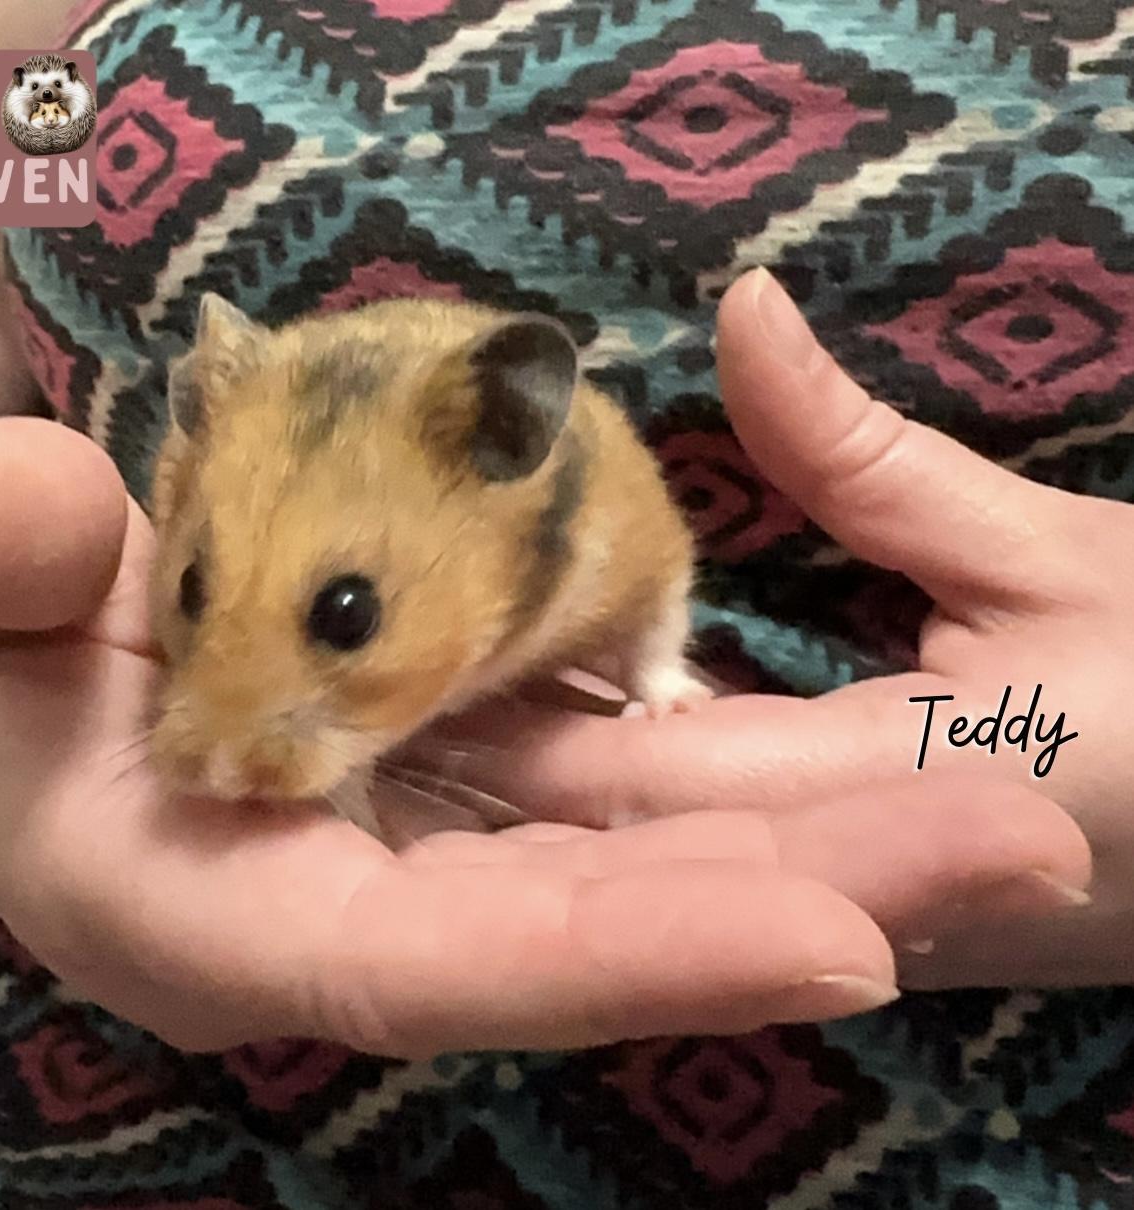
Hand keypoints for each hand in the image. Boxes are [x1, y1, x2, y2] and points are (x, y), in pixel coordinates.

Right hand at [0, 415, 1088, 1055]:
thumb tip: (7, 510)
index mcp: (203, 910)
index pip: (429, 964)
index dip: (624, 956)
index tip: (838, 934)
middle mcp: (328, 919)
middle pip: (577, 944)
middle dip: (791, 910)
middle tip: (1013, 846)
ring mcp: (394, 870)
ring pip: (613, 891)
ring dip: (800, 859)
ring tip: (990, 813)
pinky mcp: (433, 809)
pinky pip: (592, 831)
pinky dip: (719, 819)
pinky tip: (851, 789)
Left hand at [408, 267, 1122, 987]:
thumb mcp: (1051, 555)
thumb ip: (869, 456)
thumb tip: (745, 305)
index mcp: (898, 802)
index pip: (644, 780)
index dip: (509, 724)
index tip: (397, 657)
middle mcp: (847, 901)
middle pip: (618, 843)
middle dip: (491, 773)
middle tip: (359, 693)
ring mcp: (848, 930)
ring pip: (649, 869)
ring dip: (535, 802)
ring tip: (409, 720)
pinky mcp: (857, 926)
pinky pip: (701, 871)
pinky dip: (611, 817)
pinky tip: (537, 756)